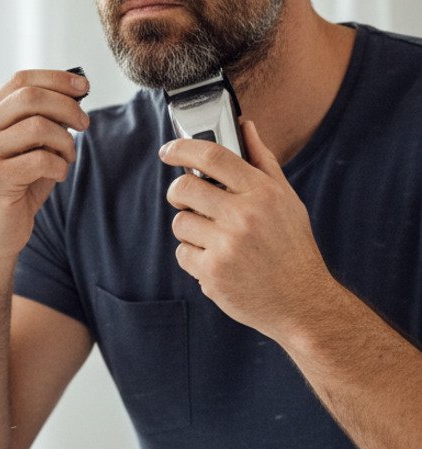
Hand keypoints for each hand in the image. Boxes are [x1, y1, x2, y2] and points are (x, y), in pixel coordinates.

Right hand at [0, 69, 89, 259]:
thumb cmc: (19, 184)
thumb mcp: (31, 145)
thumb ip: (45, 118)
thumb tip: (76, 92)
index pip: (22, 80)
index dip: (57, 79)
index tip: (84, 87)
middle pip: (30, 97)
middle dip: (67, 107)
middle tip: (84, 125)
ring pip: (38, 126)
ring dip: (65, 141)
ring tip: (68, 157)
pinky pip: (40, 160)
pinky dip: (59, 166)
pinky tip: (58, 175)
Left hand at [160, 120, 336, 340]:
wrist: (301, 300)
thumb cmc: (291, 247)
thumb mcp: (286, 199)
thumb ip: (262, 161)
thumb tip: (245, 126)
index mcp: (262, 193)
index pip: (213, 156)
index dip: (182, 149)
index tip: (168, 151)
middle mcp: (244, 216)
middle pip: (184, 189)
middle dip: (178, 194)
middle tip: (186, 201)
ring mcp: (226, 245)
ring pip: (180, 224)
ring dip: (190, 230)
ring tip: (216, 240)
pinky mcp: (212, 272)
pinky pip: (183, 254)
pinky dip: (194, 258)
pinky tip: (218, 262)